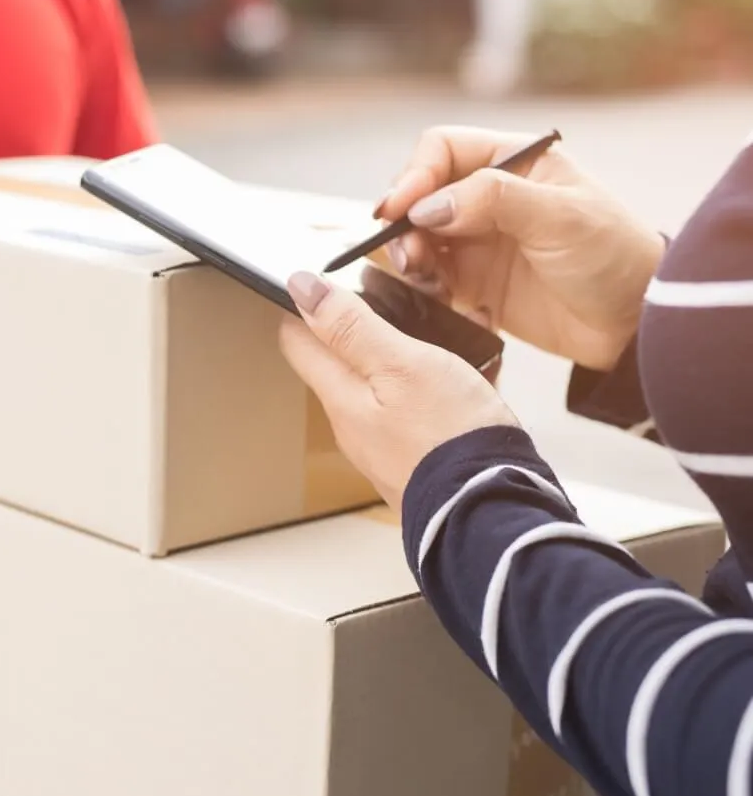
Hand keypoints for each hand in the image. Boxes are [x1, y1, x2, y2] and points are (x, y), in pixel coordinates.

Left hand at [279, 272, 517, 508]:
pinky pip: (421, 409)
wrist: (495, 510)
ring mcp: (389, 444)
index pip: (299, 343)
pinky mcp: (423, 457)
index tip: (315, 286)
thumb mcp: (402, 365)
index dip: (304, 309)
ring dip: (406, 355)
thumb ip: (351, 328)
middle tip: (386, 297)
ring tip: (441, 331)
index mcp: (342, 398)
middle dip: (359, 328)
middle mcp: (357, 425)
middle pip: (343, 363)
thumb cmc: (450, 439)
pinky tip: (470, 374)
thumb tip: (302, 290)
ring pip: (387, 384)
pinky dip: (439, 385)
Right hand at [375, 127, 664, 370]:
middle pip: (419, 195)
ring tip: (423, 278)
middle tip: (408, 254)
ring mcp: (476, 240)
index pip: (442, 150)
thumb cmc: (613, 257)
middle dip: (403, 222)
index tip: (399, 209)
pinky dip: (421, 287)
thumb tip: (427, 207)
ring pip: (415, 237)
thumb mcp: (561, 217)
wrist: (634, 325)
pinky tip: (438, 298)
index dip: (415, 175)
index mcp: (513, 162)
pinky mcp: (471, 282)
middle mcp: (486, 196)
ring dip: (407, 255)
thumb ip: (493, 200)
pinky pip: (426, 278)